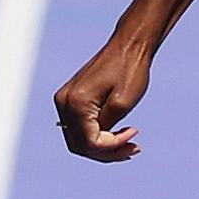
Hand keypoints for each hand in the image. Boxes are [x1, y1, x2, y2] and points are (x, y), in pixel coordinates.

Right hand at [53, 35, 153, 161]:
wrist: (128, 46)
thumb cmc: (129, 70)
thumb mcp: (122, 104)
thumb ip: (106, 128)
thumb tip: (96, 143)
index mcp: (75, 102)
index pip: (89, 142)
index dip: (112, 146)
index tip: (134, 133)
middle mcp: (64, 102)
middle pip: (81, 145)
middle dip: (107, 152)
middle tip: (133, 148)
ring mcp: (65, 101)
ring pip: (80, 140)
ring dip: (104, 147)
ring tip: (129, 145)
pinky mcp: (71, 100)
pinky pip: (81, 128)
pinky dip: (99, 136)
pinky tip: (119, 135)